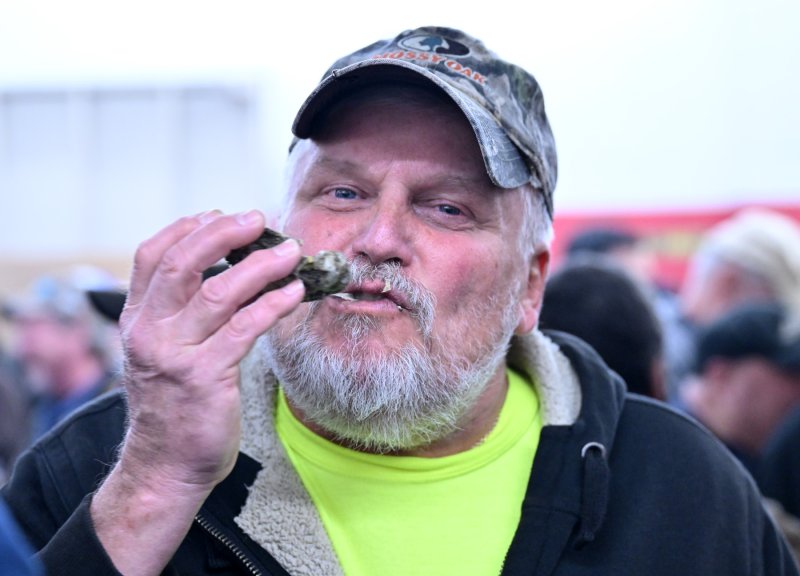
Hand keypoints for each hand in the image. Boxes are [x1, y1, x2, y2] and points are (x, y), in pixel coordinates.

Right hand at [92, 210, 304, 574]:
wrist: (165, 467)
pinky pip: (245, 328)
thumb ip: (178, 315)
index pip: (151, 256)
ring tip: (290, 251)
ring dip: (260, 266)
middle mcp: (149, 332)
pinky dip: (273, 305)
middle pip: (183, 263)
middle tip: (259, 219)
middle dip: (224, 233)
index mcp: (136, 320)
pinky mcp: (205, 378)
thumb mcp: (160, 354)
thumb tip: (223, 271)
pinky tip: (295, 293)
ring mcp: (175, 355)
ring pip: (218, 292)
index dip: (186, 228)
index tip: (218, 213)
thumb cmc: (173, 407)